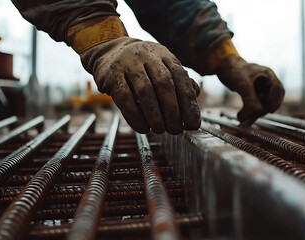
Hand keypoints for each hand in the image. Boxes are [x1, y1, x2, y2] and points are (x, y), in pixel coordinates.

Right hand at [80, 37, 199, 133]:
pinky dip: (135, 116)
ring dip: (154, 115)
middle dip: (172, 110)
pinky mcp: (111, 75)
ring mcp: (128, 64)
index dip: (188, 103)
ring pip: (144, 91)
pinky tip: (143, 128)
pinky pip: (124, 98)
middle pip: (164, 84)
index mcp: (164, 54)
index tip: (192, 123)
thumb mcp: (162, 66)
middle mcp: (147, 56)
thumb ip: (179, 80)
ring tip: (160, 129)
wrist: (109, 52)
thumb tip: (195, 95)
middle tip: (175, 129)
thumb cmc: (142, 65)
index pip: (180, 78)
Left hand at [217, 55, 284, 123]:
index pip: (278, 90)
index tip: (268, 110)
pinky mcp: (253, 94)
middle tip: (249, 116)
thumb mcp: (242, 84)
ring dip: (254, 114)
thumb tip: (258, 111)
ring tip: (242, 120)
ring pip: (262, 105)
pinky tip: (241, 118)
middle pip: (271, 100)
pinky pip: (255, 106)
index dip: (275, 101)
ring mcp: (260, 88)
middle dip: (261, 110)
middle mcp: (266, 82)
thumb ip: (250, 97)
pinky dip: (249, 113)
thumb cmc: (233, 70)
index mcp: (268, 75)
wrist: (222, 66)